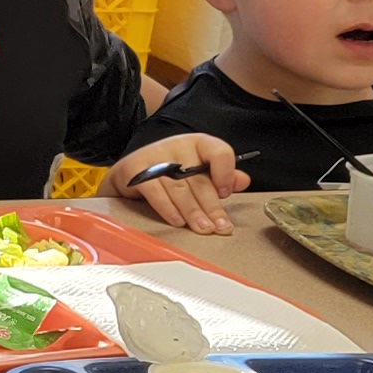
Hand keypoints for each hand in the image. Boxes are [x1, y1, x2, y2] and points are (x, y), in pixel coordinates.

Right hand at [110, 134, 249, 235]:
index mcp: (198, 143)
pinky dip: (167, 208)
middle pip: (199, 179)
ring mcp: (155, 157)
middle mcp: (178, 146)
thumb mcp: (198, 169)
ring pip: (179, 188)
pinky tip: (177, 221)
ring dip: (192, 212)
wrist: (129, 172)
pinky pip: (155, 192)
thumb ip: (222, 176)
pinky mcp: (136, 170)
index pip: (219, 152)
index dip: (225, 174)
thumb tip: (243, 181)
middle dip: (211, 206)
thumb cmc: (170, 171)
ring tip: (203, 229)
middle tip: (219, 227)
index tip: (226, 193)